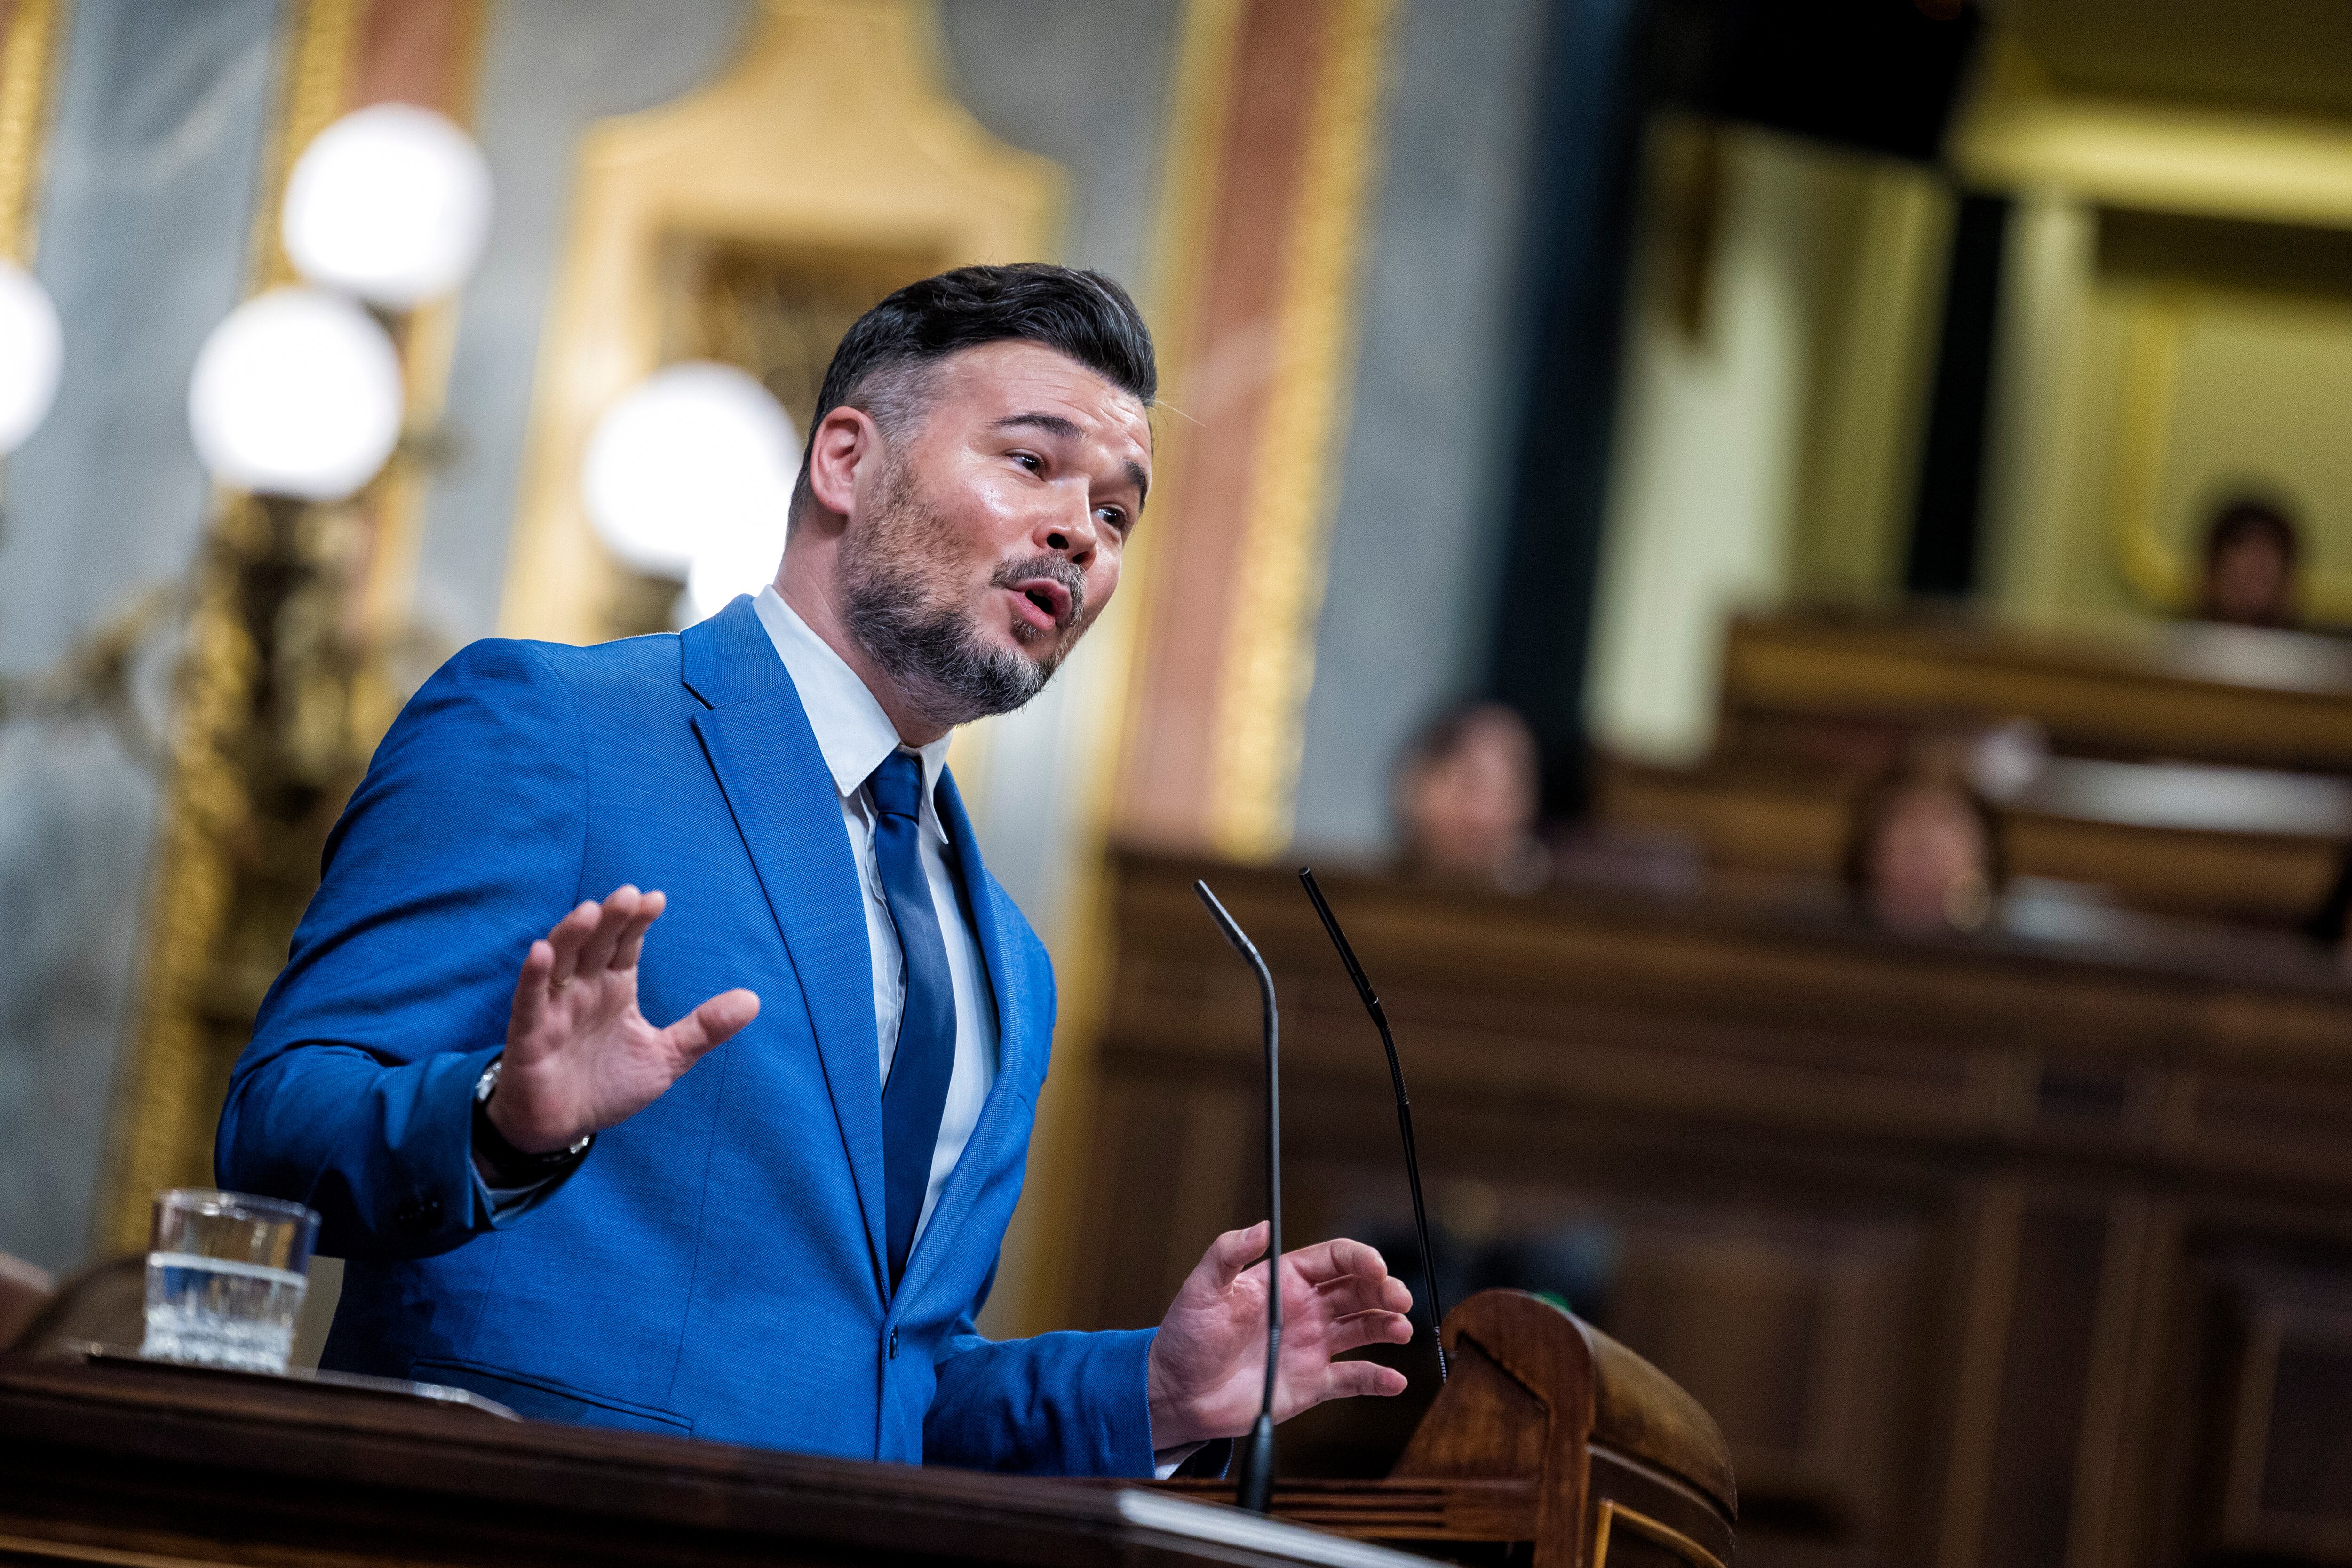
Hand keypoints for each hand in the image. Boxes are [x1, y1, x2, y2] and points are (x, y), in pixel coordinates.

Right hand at [487, 886, 759, 1152]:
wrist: (562, 1127)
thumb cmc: (609, 1085)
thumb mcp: (666, 1057)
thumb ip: (704, 1029)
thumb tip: (754, 1000)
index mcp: (615, 987)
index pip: (626, 945)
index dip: (638, 921)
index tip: (656, 899)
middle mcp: (584, 989)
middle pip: (596, 944)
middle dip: (611, 919)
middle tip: (629, 894)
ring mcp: (554, 1008)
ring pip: (560, 961)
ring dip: (572, 934)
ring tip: (590, 911)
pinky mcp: (529, 1034)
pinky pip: (528, 1000)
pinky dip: (533, 976)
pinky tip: (541, 952)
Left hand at [1145, 1223, 1413, 1449]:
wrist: (1177, 1393)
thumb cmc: (1186, 1337)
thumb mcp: (1201, 1289)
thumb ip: (1228, 1254)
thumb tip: (1261, 1226)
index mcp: (1284, 1280)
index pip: (1334, 1259)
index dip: (1360, 1259)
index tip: (1377, 1267)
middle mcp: (1305, 1309)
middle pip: (1358, 1291)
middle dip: (1383, 1291)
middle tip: (1399, 1298)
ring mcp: (1312, 1346)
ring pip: (1363, 1329)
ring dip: (1387, 1326)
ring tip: (1401, 1330)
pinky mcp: (1312, 1384)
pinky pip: (1352, 1379)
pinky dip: (1376, 1380)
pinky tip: (1394, 1381)